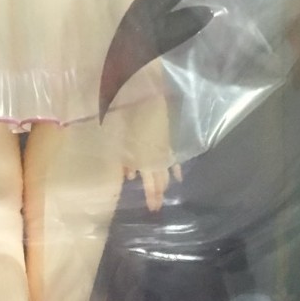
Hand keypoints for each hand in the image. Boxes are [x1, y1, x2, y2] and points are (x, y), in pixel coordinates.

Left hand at [122, 96, 179, 211]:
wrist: (146, 91)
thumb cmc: (129, 111)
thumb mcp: (121, 135)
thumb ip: (126, 157)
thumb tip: (129, 175)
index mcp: (146, 155)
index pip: (151, 182)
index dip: (152, 195)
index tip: (153, 209)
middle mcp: (158, 154)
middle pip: (160, 178)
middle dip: (157, 193)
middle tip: (157, 208)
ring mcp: (165, 146)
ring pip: (167, 169)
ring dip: (164, 182)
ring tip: (165, 193)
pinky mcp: (169, 137)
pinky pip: (174, 156)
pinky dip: (175, 167)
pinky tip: (178, 177)